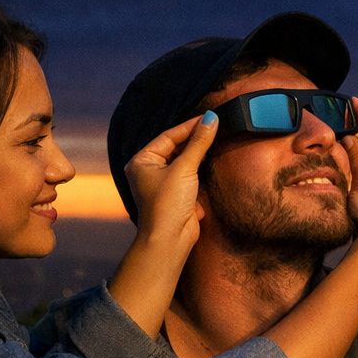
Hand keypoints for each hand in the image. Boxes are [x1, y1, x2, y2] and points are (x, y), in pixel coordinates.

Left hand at [124, 111, 218, 257]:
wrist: (170, 239)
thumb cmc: (167, 205)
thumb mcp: (184, 168)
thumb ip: (199, 143)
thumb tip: (211, 120)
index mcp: (142, 161)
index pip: (168, 136)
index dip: (190, 127)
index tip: (209, 118)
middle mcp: (149, 170)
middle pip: (176, 147)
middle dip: (195, 139)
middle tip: (214, 126)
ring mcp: (163, 183)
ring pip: (184, 161)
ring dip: (198, 154)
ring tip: (215, 139)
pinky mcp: (177, 194)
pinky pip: (190, 175)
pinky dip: (200, 169)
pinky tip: (211, 160)